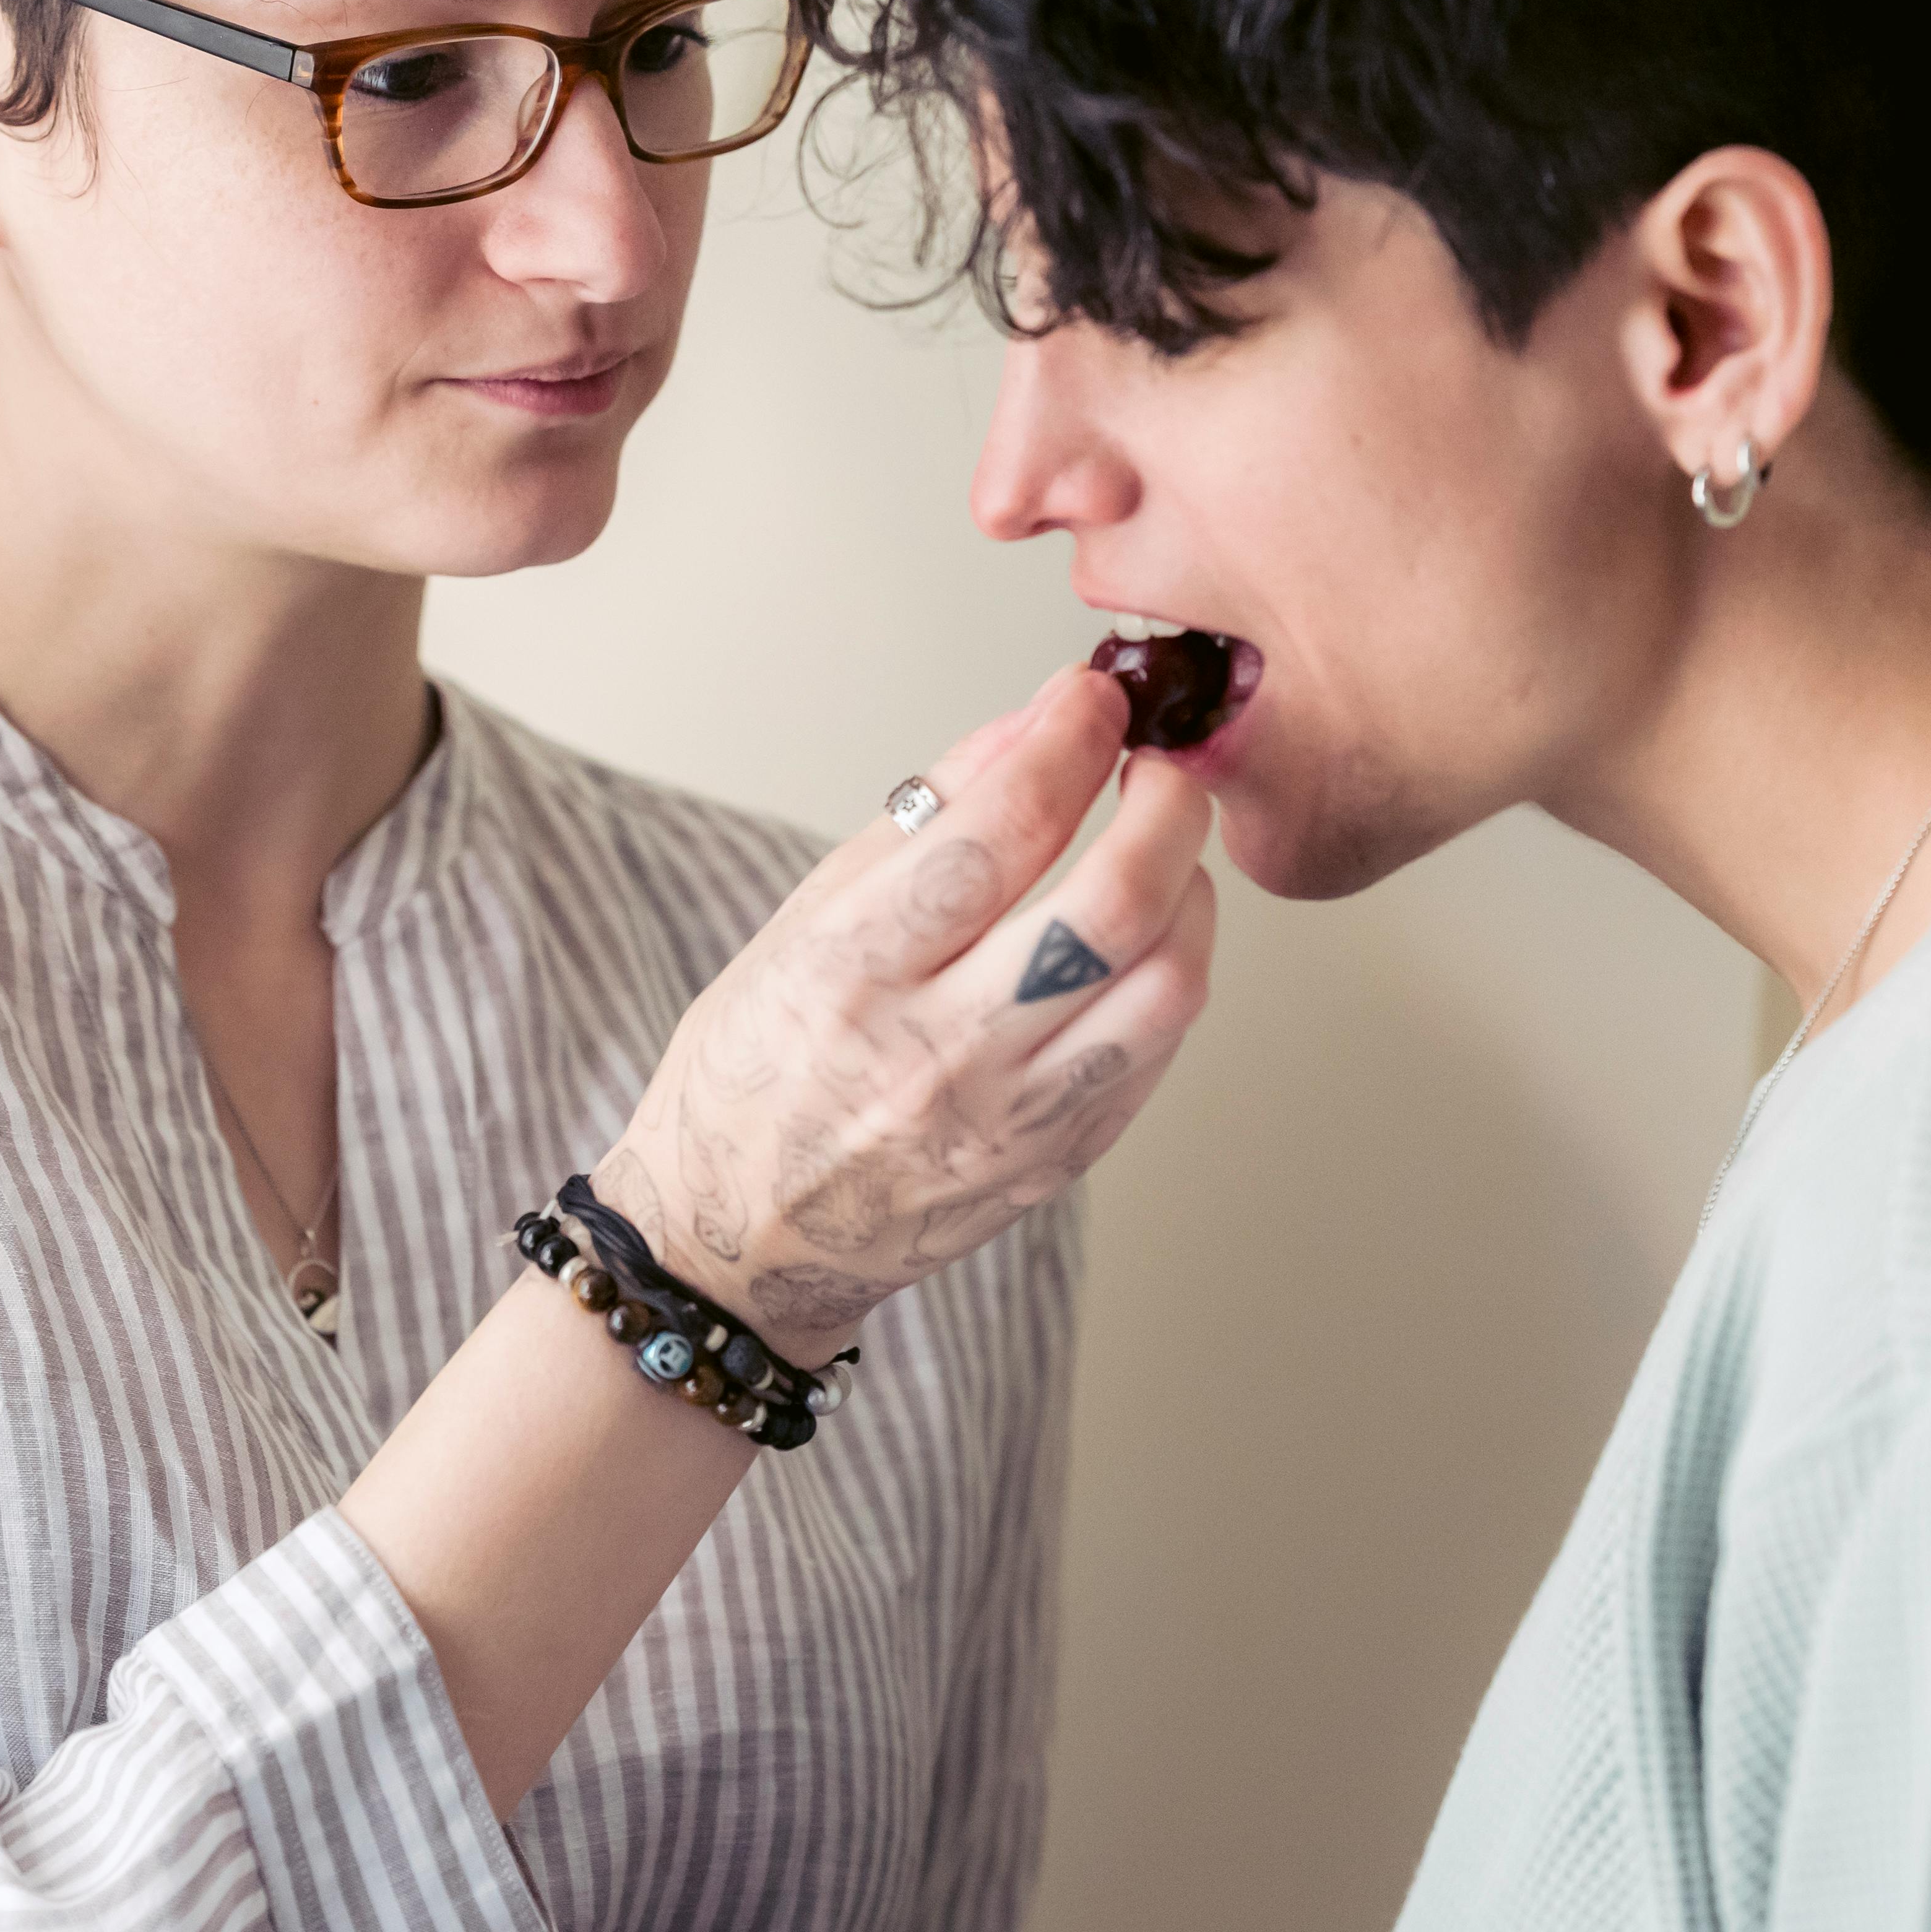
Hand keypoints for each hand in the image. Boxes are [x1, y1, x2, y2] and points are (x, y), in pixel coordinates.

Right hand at [598, 665, 1216, 1356]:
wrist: (740, 1235)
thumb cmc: (759, 1064)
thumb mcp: (804, 917)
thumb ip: (927, 815)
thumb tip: (1032, 723)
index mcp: (850, 973)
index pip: (994, 839)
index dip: (1064, 748)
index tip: (1093, 695)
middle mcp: (934, 1052)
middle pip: (1107, 910)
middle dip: (1165, 808)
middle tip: (1165, 762)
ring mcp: (1005, 1120)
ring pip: (1162, 988)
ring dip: (1190, 893)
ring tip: (1168, 852)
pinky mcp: (1052, 1165)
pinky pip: (1157, 1055)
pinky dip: (1171, 975)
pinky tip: (1150, 939)